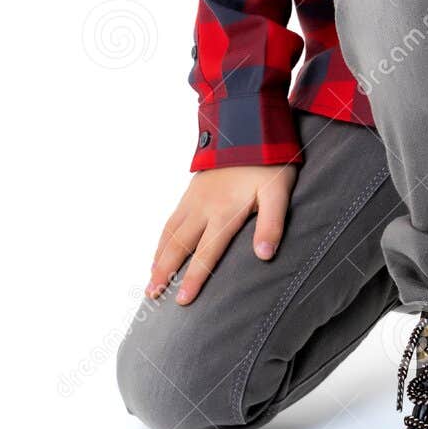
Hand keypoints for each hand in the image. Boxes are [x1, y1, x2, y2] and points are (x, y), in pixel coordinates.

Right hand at [145, 161, 298, 304]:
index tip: (181, 301)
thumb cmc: (269, 163)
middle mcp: (203, 207)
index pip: (206, 253)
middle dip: (164, 272)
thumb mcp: (278, 192)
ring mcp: (194, 198)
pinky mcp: (192, 190)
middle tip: (151, 296)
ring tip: (150, 279)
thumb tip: (264, 257)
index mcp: (224, 212)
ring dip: (158, 257)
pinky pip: (171, 219)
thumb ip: (271, 224)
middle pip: (179, 245)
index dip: (194, 278)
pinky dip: (162, 238)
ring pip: (170, 233)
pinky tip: (159, 249)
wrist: (249, 127)